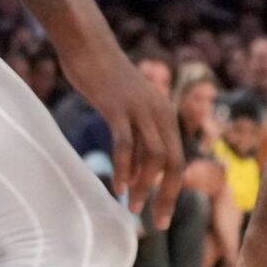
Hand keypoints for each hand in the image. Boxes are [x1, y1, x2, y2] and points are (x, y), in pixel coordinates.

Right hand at [67, 44, 184, 225]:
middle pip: (173, 163)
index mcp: (165, 115)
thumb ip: (137, 132)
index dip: (173, 191)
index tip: (162, 216)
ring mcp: (140, 109)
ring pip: (153, 155)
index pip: (178, 161)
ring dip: (145, 185)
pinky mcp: (118, 106)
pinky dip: (125, 167)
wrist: (88, 44)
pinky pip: (126, 142)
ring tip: (133, 205)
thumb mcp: (128, 108)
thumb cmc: (105, 79)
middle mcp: (159, 112)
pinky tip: (119, 186)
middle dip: (167, 196)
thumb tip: (138, 165)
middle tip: (155, 222)